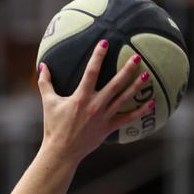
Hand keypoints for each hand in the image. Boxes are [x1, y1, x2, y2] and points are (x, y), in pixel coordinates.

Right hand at [38, 40, 153, 161]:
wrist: (61, 151)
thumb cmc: (53, 126)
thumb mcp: (48, 103)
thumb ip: (45, 83)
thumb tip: (42, 66)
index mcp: (80, 98)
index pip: (91, 72)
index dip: (98, 56)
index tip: (105, 43)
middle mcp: (94, 105)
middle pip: (115, 84)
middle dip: (126, 70)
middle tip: (137, 57)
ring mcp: (103, 117)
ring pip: (123, 99)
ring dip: (136, 87)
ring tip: (147, 76)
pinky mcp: (108, 128)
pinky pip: (127, 118)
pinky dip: (140, 111)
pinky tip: (152, 103)